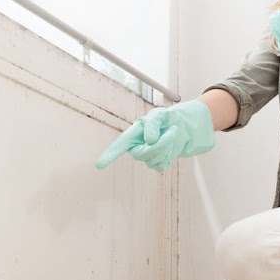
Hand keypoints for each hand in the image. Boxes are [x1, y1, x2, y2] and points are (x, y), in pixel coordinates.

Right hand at [95, 99, 215, 171]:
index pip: (119, 146)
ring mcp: (146, 158)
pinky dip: (170, 155)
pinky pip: (162, 165)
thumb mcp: (159, 114)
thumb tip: (149, 140)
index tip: (99, 165)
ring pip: (154, 160)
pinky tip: (170, 147)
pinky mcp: (157, 164)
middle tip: (173, 131)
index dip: (109, 155)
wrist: (180, 127)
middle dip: (161, 143)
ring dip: (168, 147)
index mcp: (132, 135)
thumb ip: (153, 123)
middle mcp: (136, 148)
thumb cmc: (165, 119)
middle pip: (144, 154)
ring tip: (171, 135)